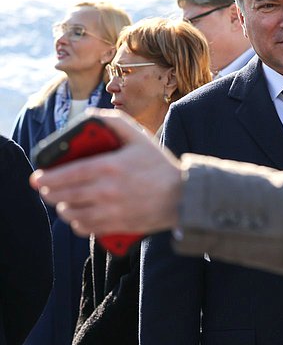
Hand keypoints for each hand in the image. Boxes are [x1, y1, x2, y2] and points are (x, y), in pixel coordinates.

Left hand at [31, 109, 182, 235]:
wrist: (184, 195)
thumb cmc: (160, 166)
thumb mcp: (140, 137)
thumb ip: (114, 122)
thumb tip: (90, 116)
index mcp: (108, 167)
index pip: (65, 175)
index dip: (46, 178)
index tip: (38, 179)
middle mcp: (107, 190)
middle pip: (63, 196)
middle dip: (50, 193)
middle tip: (47, 190)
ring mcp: (112, 210)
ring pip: (72, 214)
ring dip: (63, 208)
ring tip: (64, 203)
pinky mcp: (118, 225)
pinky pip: (86, 228)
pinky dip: (77, 223)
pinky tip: (78, 217)